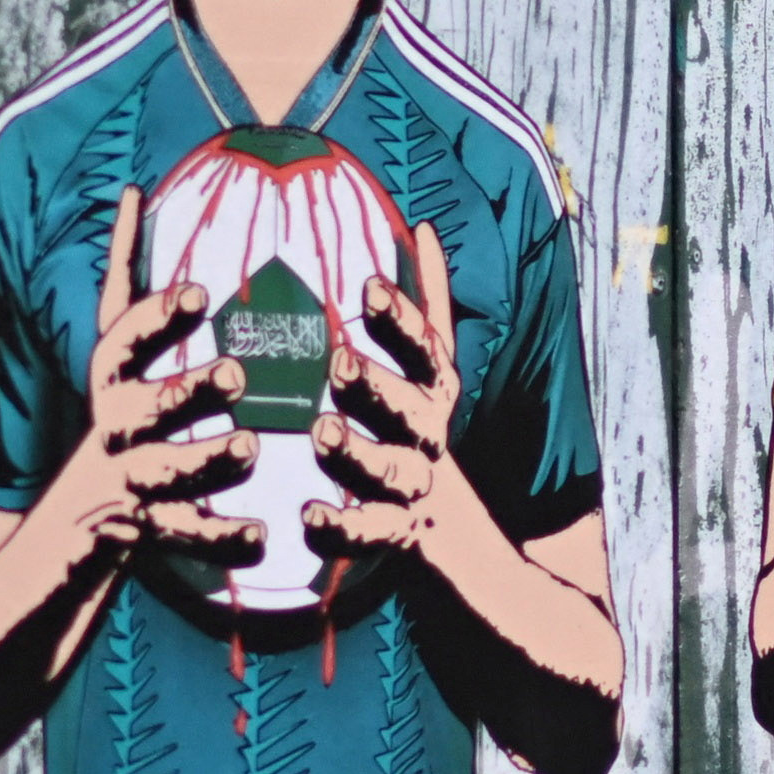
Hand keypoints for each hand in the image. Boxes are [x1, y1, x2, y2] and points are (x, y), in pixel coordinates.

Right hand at [71, 188, 249, 562]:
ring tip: (248, 447)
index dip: (156, 318)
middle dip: (187, 389)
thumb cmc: (114, 420)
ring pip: (162, 471)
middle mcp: (111, 430)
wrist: (64, 533)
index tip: (199, 293)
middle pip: (143, 407)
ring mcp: (123, 483)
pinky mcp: (140, 535)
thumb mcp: (115, 354)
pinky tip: (263, 534)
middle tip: (238, 376)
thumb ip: (124, 280)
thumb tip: (130, 190)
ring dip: (204, 459)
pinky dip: (221, 536)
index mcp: (109, 384)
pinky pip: (184, 536)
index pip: (122, 343)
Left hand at [307, 219, 472, 572]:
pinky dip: (340, 525)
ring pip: (390, 471)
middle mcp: (429, 438)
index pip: (425, 351)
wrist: (463, 546)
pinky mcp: (396, 538)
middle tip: (335, 365)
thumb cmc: (424, 441)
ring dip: (357, 452)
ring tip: (321, 434)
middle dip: (376, 386)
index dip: (400, 320)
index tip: (367, 285)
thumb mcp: (432, 375)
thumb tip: (426, 227)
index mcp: (434, 395)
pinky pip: (367, 533)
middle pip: (409, 411)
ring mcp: (414, 491)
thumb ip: (427, 306)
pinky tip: (310, 514)